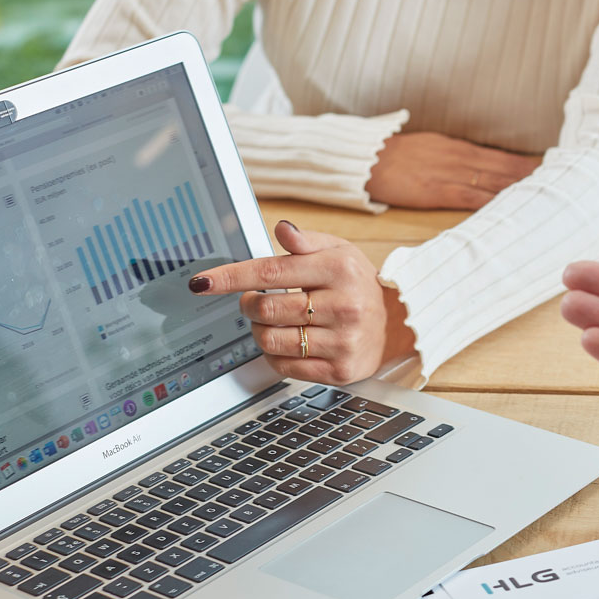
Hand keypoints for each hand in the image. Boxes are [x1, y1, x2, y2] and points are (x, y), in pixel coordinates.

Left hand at [189, 221, 414, 384]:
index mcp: (339, 269)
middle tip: (255, 301)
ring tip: (272, 322)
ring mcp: (343, 341)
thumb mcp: (339, 252)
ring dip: (259, 331)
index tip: (202, 282)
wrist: (395, 325)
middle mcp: (344, 306)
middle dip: (249, 306)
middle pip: (267, 309)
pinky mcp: (340, 370)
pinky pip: (285, 366)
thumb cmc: (358, 285)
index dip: (231, 277)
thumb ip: (306, 242)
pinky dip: (275, 354)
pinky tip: (287, 342)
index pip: (270, 272)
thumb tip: (282, 229)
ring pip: (272, 340)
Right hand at [365, 131, 540, 209]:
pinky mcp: (437, 191)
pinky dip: (492, 201)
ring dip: (519, 187)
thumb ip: (452, 157)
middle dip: (531, 175)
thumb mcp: (428, 149)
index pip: (498, 156)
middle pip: (502, 167)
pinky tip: (510, 206)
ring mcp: (448, 174)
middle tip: (561, 179)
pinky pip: (470, 197)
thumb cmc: (393, 158)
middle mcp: (458, 158)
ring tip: (546, 192)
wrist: (365, 160)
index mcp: (456, 148)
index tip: (548, 168)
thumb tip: (474, 168)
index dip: (523, 163)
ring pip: (492, 180)